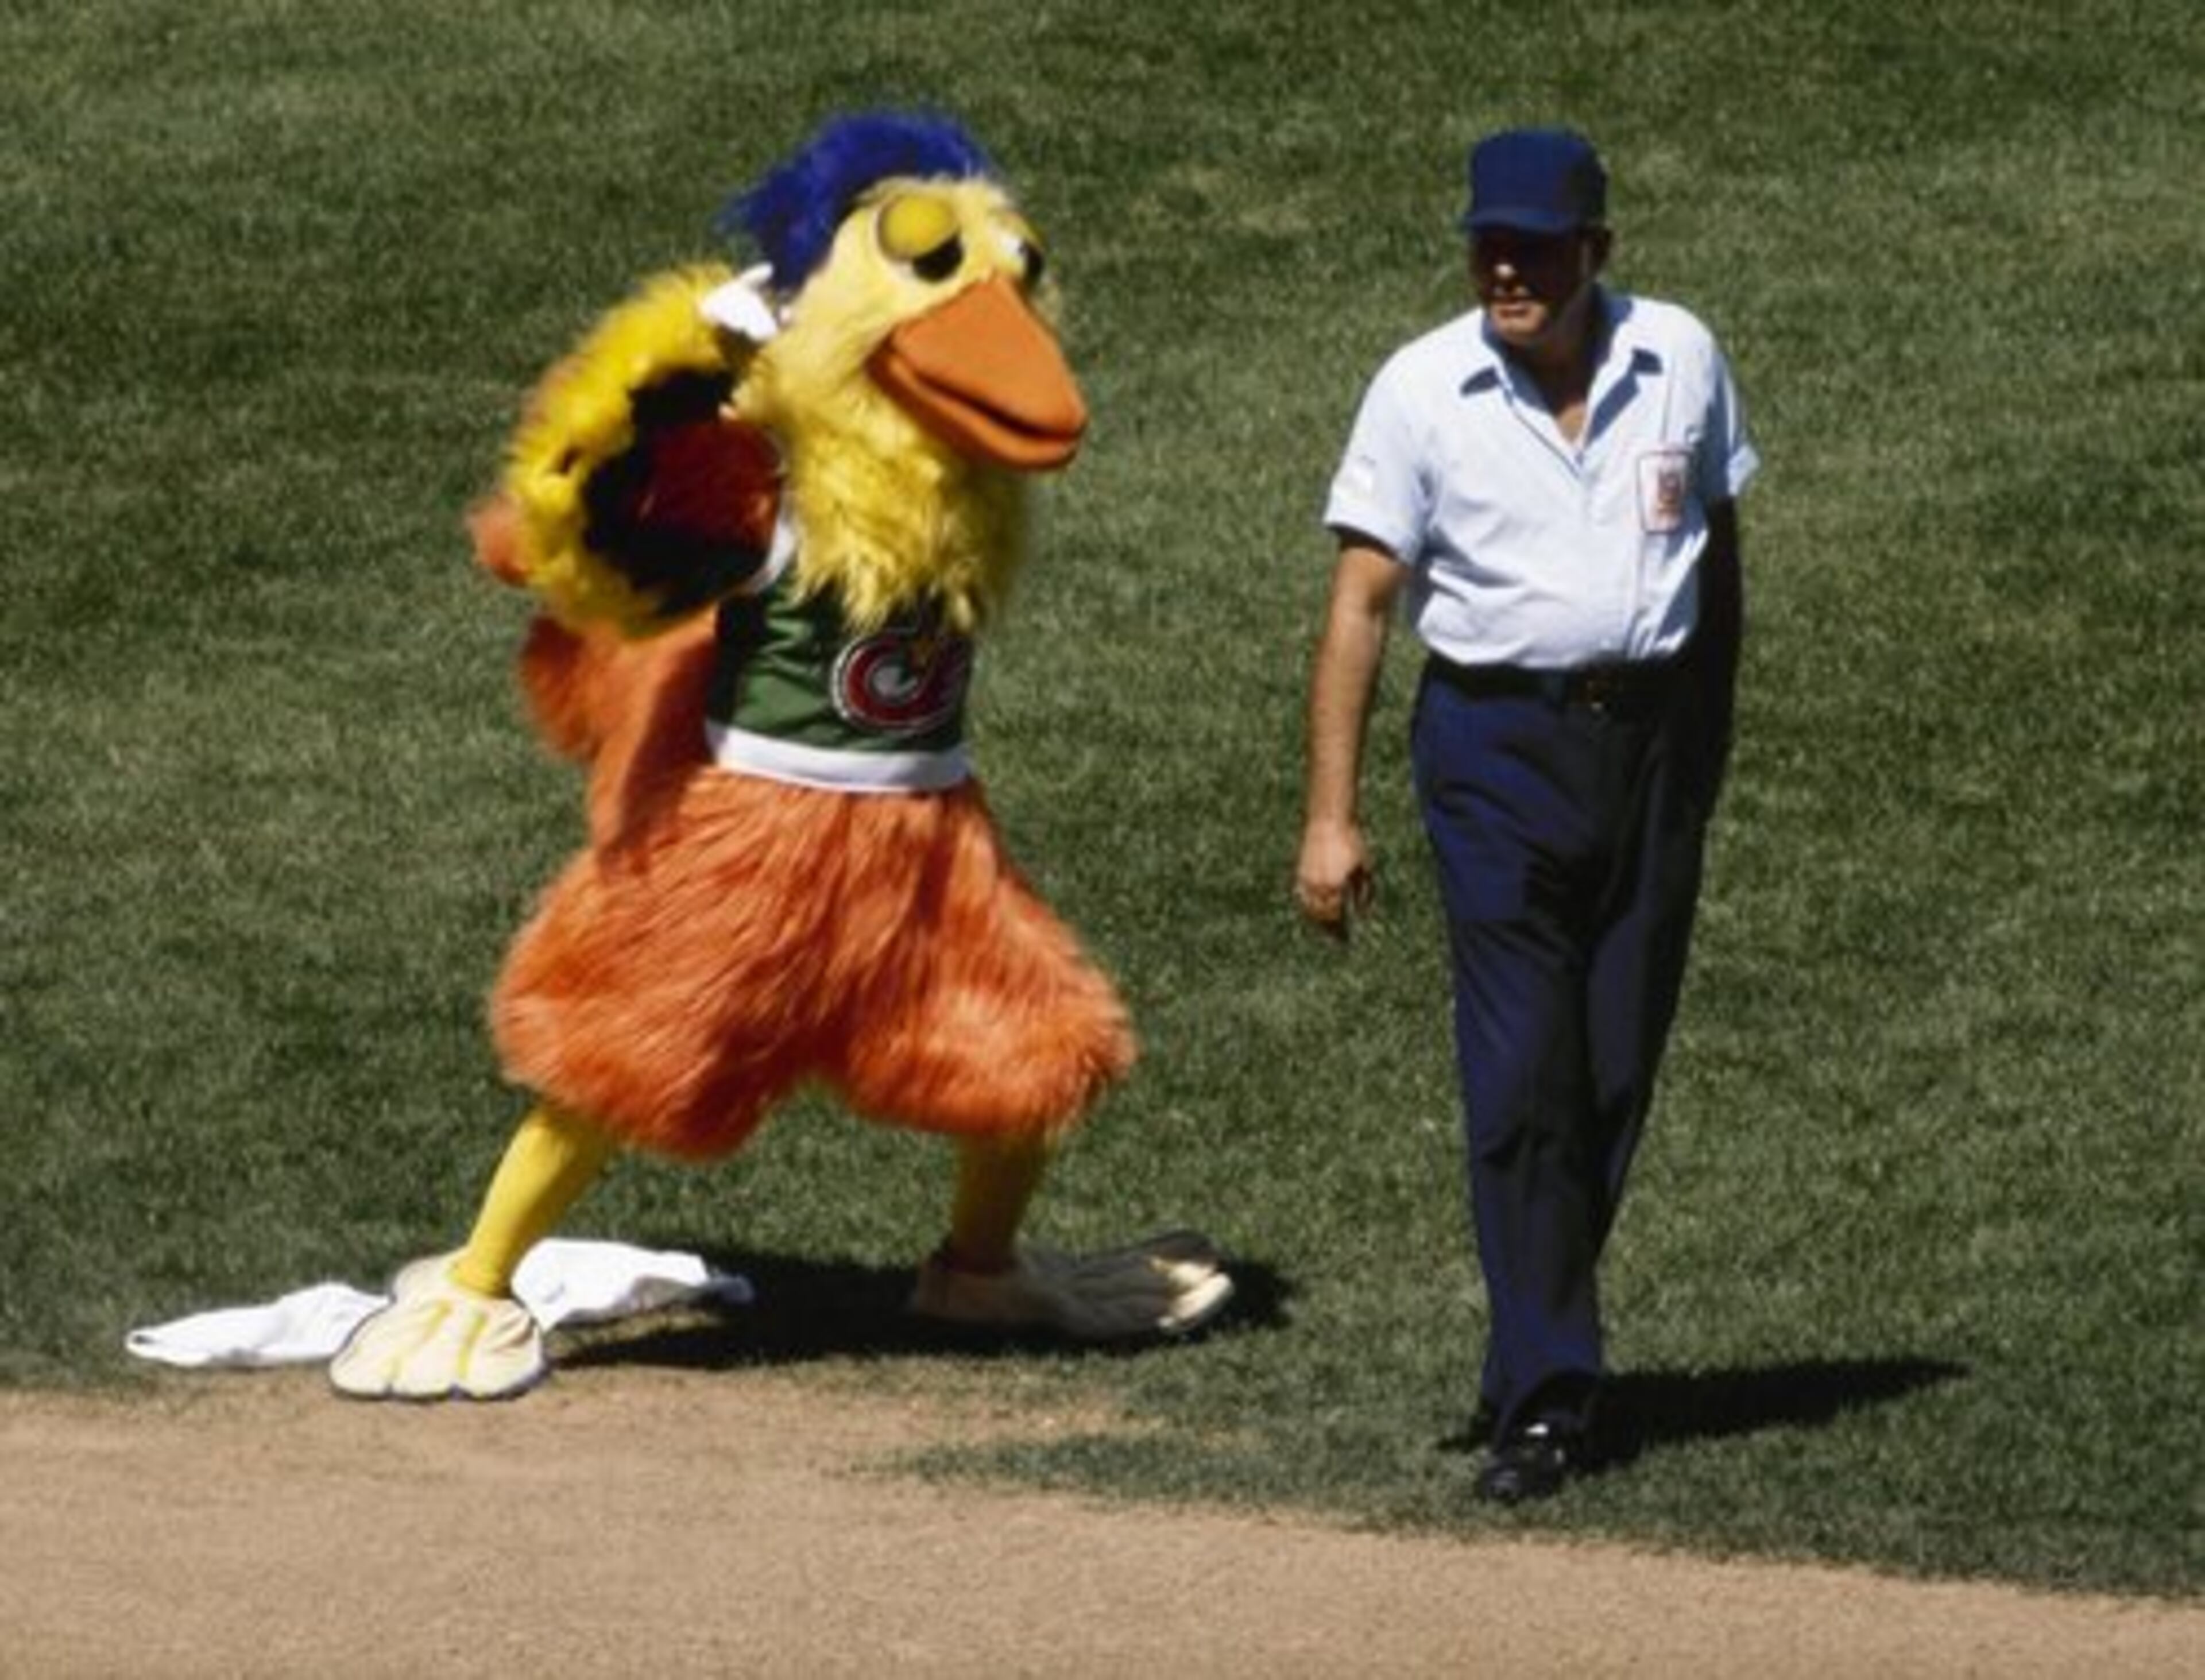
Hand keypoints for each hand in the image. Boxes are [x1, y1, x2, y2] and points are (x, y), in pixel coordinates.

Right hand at [1294, 820, 1374, 938]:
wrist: (1328, 820)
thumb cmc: (1351, 840)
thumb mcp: (1364, 867)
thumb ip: (1363, 892)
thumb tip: (1362, 913)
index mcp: (1335, 887)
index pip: (1335, 918)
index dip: (1339, 931)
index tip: (1345, 940)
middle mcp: (1318, 886)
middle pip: (1320, 916)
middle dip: (1328, 929)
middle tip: (1335, 937)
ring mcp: (1306, 879)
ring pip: (1308, 908)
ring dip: (1316, 919)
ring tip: (1324, 926)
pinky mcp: (1299, 871)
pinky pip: (1301, 895)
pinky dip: (1307, 905)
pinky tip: (1313, 907)